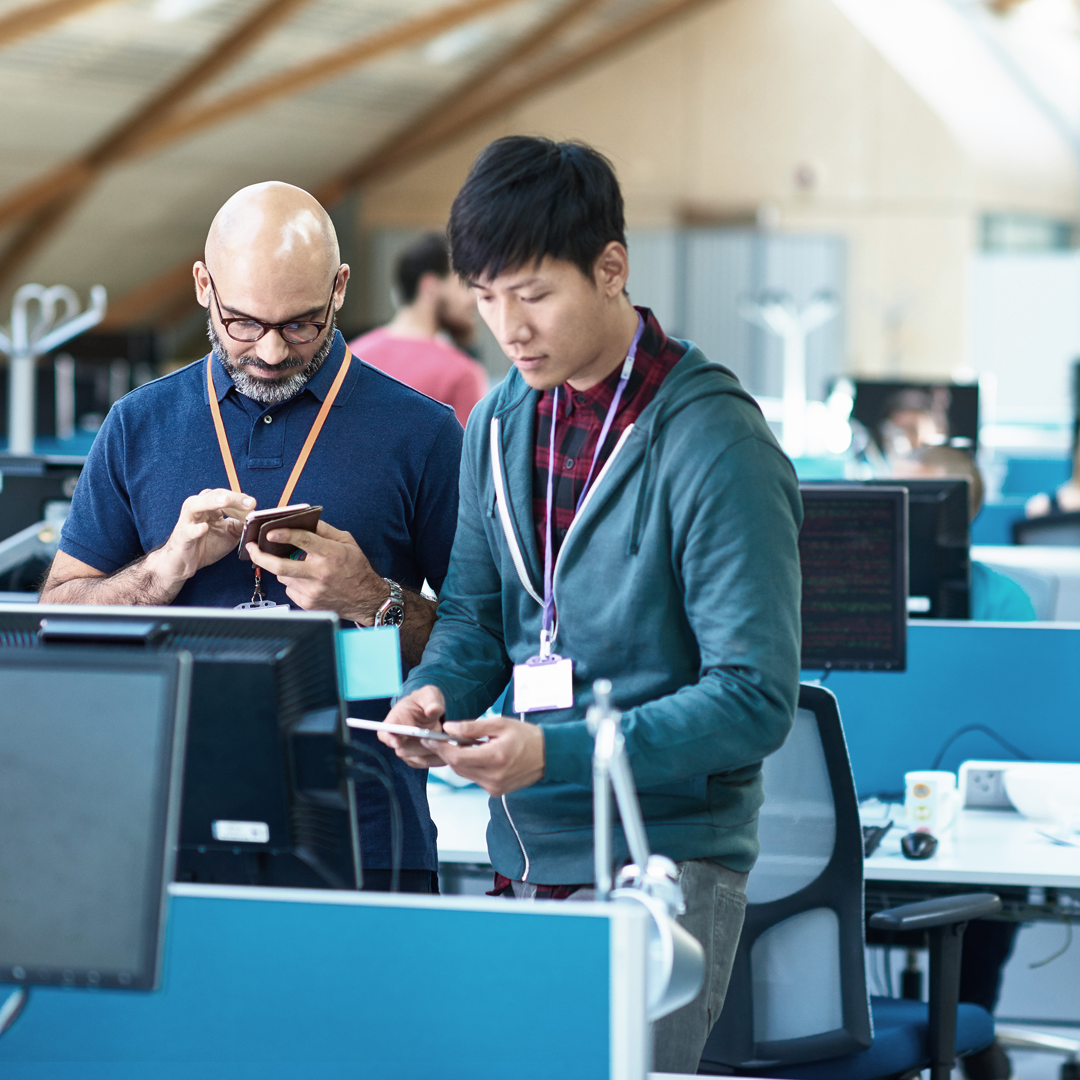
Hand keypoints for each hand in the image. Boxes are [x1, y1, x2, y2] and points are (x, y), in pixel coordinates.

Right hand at [147, 488, 252, 593]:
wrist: (184, 563)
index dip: (241, 500)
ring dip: (211, 502)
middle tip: (249, 502)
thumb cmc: (206, 545)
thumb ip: (242, 525)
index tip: (254, 504)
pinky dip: (195, 529)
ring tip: (225, 502)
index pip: (227, 498)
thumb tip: (257, 519)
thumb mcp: (230, 535)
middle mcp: (198, 509)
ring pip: (196, 505)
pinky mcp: (182, 537)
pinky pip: (188, 531)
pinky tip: (203, 528)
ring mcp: (188, 521)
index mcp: (211, 507)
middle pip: (214, 496)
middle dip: (233, 498)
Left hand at [246, 520, 387, 619]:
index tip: (269, 531)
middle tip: (252, 549)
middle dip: (260, 556)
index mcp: (331, 554)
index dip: (284, 534)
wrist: (366, 599)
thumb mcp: (346, 542)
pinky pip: (289, 589)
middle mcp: (320, 574)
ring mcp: (312, 591)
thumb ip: (324, 530)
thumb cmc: (356, 568)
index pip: (302, 541)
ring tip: (296, 564)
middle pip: (281, 566)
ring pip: (283, 576)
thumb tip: (301, 521)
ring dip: (283, 568)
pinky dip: (292, 582)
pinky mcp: (308, 603)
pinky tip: (305, 580)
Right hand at [379, 686, 447, 767]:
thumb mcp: (430, 694)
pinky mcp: (417, 758)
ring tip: (449, 744)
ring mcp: (406, 751)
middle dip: (422, 746)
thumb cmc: (425, 701)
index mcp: (395, 720)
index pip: (385, 733)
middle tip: (439, 739)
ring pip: (418, 758)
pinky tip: (450, 751)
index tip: (397, 742)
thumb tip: (433, 710)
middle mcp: (397, 739)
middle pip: (404, 750)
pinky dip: (439, 759)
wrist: (430, 710)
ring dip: (433, 753)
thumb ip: (432, 701)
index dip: (389, 738)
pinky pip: (427, 763)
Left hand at [433, 717, 544, 796]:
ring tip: (455, 744)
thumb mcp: (500, 724)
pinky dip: (469, 766)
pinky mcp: (495, 791)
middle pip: (457, 767)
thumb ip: (472, 727)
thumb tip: (448, 728)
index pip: (458, 756)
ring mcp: (494, 787)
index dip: (440, 747)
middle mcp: (493, 777)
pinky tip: (473, 754)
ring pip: (464, 773)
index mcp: (495, 758)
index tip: (428, 738)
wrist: (548, 755)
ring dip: (457, 759)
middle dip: (445, 753)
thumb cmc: (526, 736)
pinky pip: (474, 778)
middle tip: (435, 739)